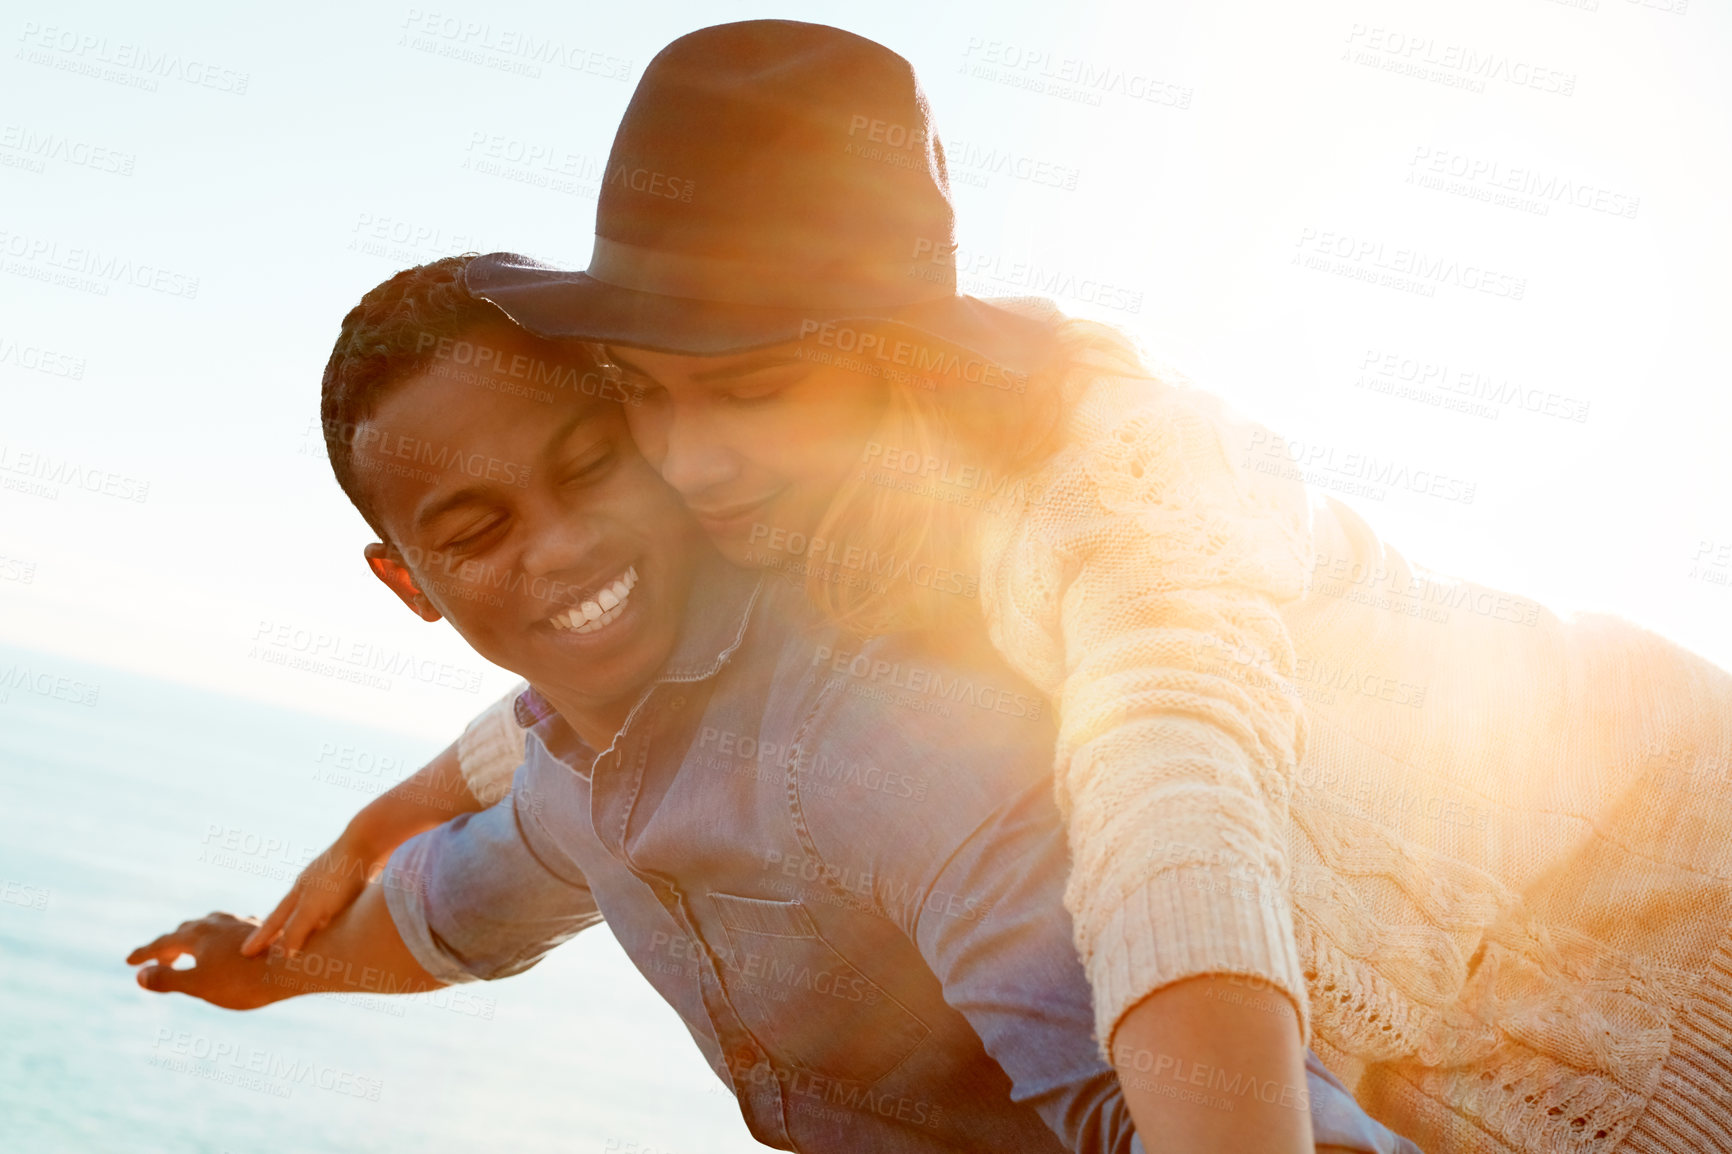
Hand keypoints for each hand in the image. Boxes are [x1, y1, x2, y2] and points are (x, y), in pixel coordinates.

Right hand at [128, 912, 287, 1009]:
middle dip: (167, 946)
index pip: (163, 943)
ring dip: (193, 939)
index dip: (144, 954)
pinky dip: (218, 939)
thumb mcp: (198, 985)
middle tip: (156, 963)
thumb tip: (140, 975)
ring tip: (188, 951)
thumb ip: (168, 980)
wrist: (293, 968)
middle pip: (184, 931)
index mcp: (197, 935)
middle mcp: (217, 923)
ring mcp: (239, 924)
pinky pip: (231, 930)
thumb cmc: (242, 982)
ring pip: (209, 926)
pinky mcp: (259, 930)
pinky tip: (227, 944)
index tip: (129, 962)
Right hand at [240, 828, 384, 957]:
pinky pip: (341, 905)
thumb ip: (297, 929)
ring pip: (317, 909)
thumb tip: (283, 954)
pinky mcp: (358, 881)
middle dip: (280, 931)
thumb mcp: (314, 906)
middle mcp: (313, 885)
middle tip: (267, 946)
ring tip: (304, 937)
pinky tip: (341, 921)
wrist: (373, 841)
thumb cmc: (341, 875)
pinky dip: (334, 917)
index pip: (275, 920)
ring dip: (308, 924)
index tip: (244, 952)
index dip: (261, 938)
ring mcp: (335, 881)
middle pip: (292, 912)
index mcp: (299, 891)